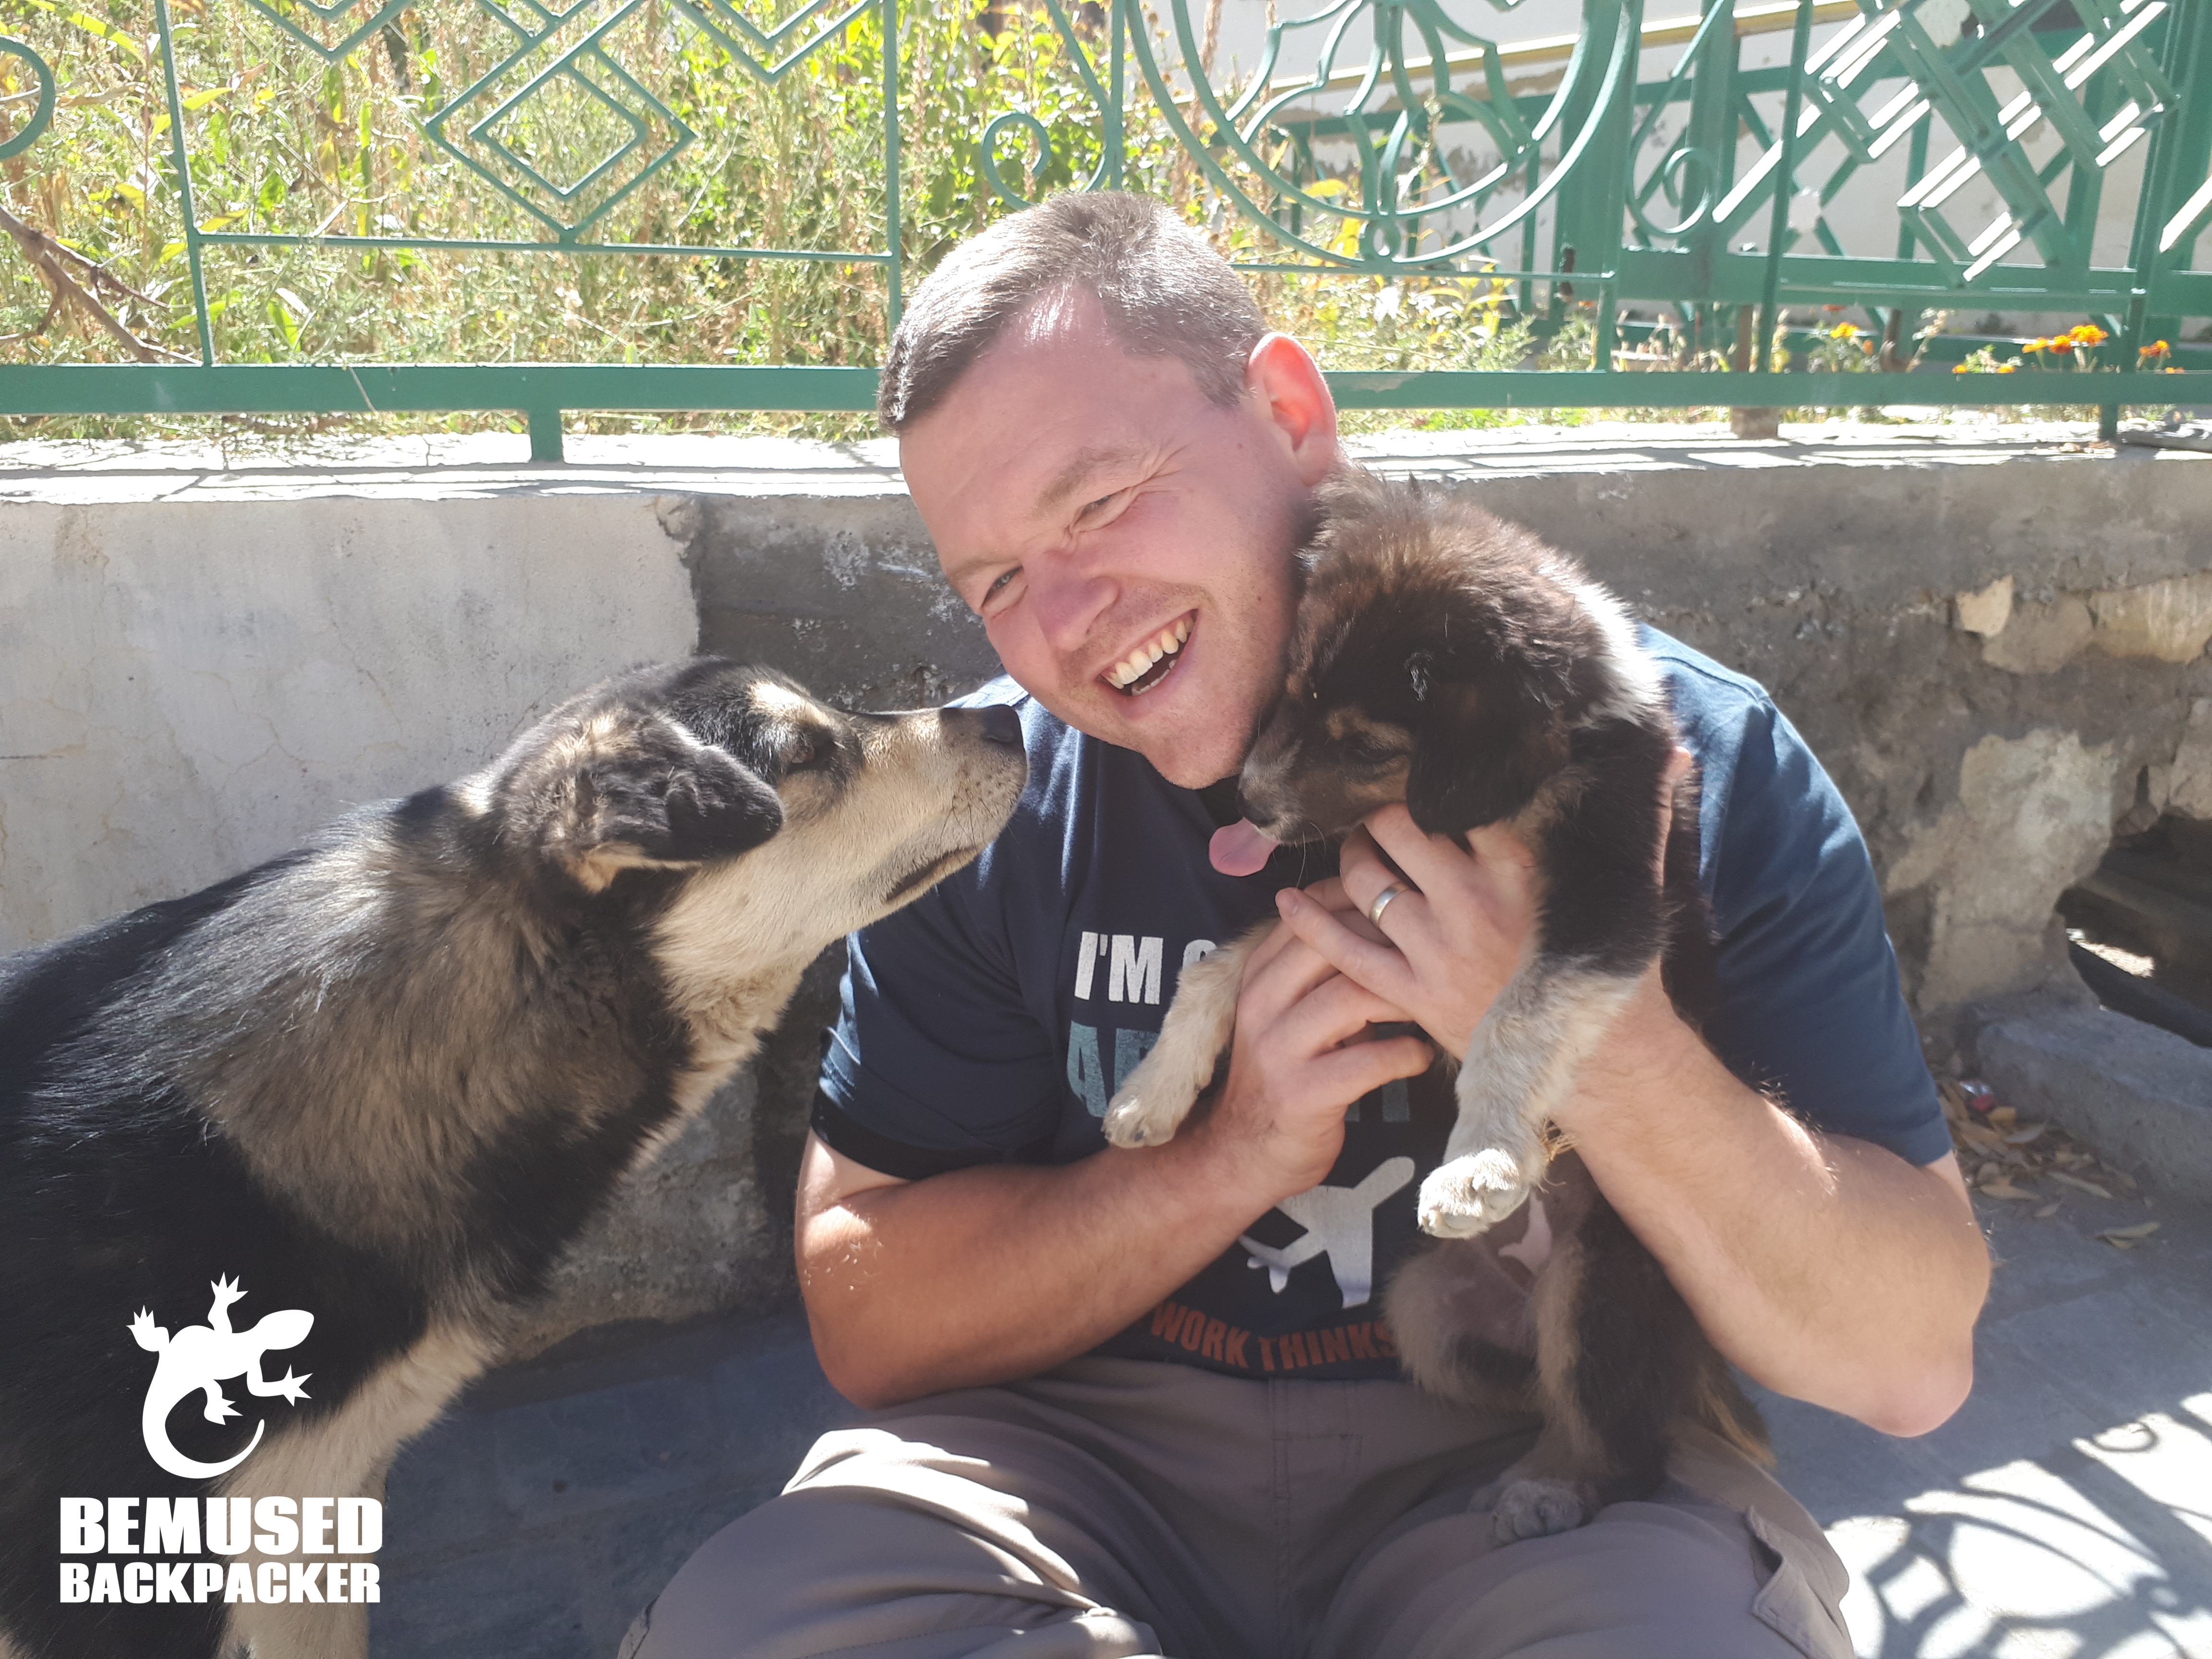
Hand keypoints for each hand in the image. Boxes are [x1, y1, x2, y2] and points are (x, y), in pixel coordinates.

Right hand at [1190, 889, 1432, 1210]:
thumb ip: (1319, 975)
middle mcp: (1262, 1004)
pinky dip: (1406, 1054)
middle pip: (1330, 943)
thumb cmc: (1283, 1073)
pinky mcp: (1303, 1093)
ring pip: (1352, 995)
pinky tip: (1418, 1055)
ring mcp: (1279, 1049)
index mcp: (1258, 977)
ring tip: (1430, 1005)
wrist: (1242, 1152)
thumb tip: (1382, 926)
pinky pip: (1370, 1060)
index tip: (1401, 908)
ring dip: (1403, 997)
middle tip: (1429, 955)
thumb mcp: (1287, 1014)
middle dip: (1388, 943)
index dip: (1359, 902)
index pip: (1307, 915)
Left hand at [1276, 751, 1691, 1062]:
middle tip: (1377, 803)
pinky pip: (1346, 950)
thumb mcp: (1632, 884)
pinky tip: (1287, 899)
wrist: (1604, 1062)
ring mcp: (1439, 950)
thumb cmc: (1618, 966)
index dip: (1428, 770)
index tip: (1414, 754)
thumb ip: (1646, 812)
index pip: (1456, 794)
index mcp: (1522, 864)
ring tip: (1356, 845)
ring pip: (1365, 879)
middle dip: (1379, 808)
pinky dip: (1310, 923)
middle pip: (1395, 826)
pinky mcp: (1415, 996)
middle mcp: (1473, 901)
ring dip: (1350, 855)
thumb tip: (1671, 745)